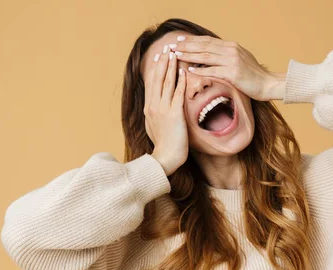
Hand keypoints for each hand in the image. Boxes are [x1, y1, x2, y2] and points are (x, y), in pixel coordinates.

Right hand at [144, 47, 188, 175]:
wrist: (165, 158)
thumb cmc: (164, 146)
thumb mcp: (154, 127)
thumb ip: (156, 115)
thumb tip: (158, 109)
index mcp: (148, 108)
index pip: (151, 83)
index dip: (155, 68)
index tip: (159, 56)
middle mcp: (152, 106)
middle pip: (157, 78)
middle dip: (162, 62)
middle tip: (167, 48)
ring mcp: (162, 109)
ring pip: (165, 82)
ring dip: (170, 66)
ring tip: (174, 53)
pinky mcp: (173, 114)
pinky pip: (177, 93)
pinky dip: (180, 81)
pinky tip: (184, 71)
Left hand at [170, 35, 283, 101]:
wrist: (268, 84)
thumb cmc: (254, 76)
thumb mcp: (240, 60)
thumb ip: (227, 56)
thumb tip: (213, 55)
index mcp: (231, 46)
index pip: (207, 41)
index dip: (192, 40)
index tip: (179, 40)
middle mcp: (231, 50)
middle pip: (204, 46)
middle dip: (186, 45)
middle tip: (172, 46)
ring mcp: (232, 61)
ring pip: (205, 56)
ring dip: (189, 55)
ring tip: (176, 55)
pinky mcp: (233, 73)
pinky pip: (212, 71)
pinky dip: (199, 70)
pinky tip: (188, 70)